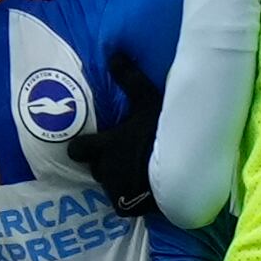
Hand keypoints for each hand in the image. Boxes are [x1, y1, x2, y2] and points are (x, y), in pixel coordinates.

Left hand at [65, 55, 162, 216]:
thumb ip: (129, 78)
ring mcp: (115, 191)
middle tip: (125, 156)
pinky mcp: (127, 207)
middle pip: (96, 168)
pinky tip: (147, 189)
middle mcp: (105, 170)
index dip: (81, 147)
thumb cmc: (163, 132)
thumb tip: (113, 53)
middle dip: (106, 163)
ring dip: (119, 180)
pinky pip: (122, 203)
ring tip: (140, 171)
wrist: (184, 169)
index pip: (76, 150)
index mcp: (104, 147)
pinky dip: (131, 198)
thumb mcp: (148, 100)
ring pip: (110, 185)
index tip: (89, 144)